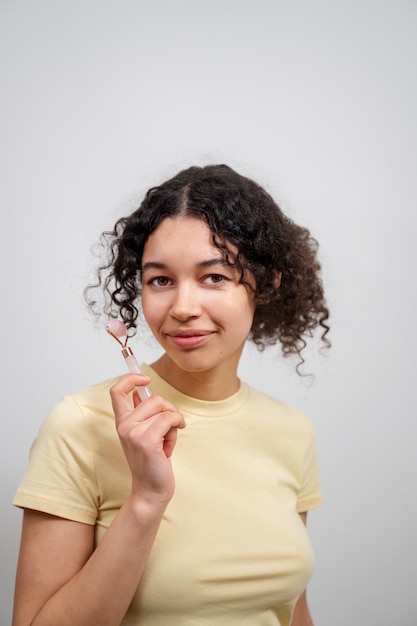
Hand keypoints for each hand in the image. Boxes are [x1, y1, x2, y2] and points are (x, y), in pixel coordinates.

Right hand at [110, 374, 185, 506]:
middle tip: (169, 428)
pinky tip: (170, 446)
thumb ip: (141, 412)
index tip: (146, 379)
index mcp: (122, 422)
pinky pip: (170, 418)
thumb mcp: (143, 433)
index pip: (116, 391)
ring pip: (164, 408)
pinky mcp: (147, 440)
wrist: (151, 490)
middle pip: (153, 398)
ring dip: (174, 423)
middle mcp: (124, 425)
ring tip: (166, 442)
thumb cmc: (151, 462)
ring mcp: (134, 432)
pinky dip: (177, 427)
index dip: (131, 378)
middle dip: (169, 409)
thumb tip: (140, 389)